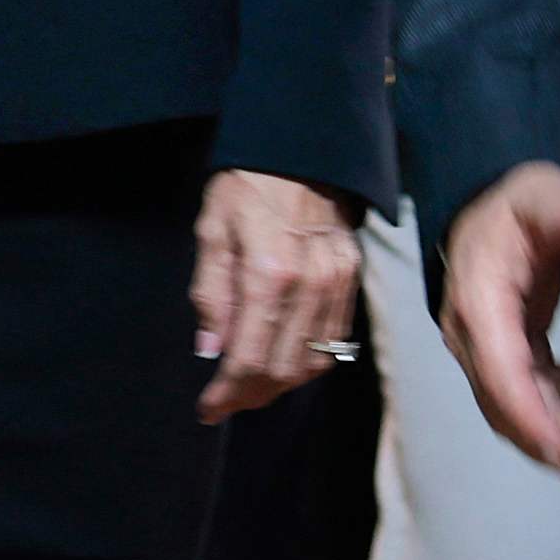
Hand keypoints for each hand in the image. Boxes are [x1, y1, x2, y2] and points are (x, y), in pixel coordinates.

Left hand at [192, 168, 360, 421]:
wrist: (302, 150)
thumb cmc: (247, 186)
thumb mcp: (212, 231)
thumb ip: (210, 293)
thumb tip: (210, 351)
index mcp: (268, 271)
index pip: (248, 357)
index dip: (226, 393)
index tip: (207, 409)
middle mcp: (308, 283)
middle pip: (283, 370)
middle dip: (250, 395)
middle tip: (225, 400)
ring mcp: (336, 282)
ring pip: (314, 362)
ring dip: (280, 384)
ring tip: (251, 384)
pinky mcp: (351, 277)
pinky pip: (335, 340)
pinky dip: (308, 360)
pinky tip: (284, 358)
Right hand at [436, 161, 559, 479]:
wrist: (497, 212)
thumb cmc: (516, 203)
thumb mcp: (538, 192)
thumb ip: (557, 207)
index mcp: (479, 303)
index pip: (499, 375)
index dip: (529, 417)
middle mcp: (478, 340)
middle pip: (515, 411)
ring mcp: (496, 355)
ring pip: (537, 413)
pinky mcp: (518, 359)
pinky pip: (551, 398)